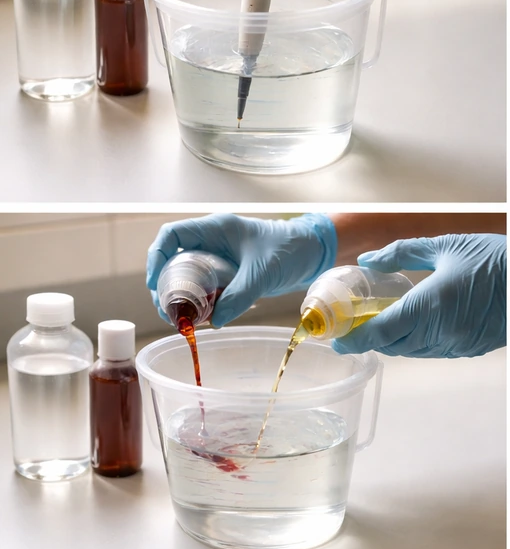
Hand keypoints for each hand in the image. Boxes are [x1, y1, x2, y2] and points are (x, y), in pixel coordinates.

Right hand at [146, 213, 336, 326]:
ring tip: (182, 320)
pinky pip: (207, 286)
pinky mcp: (231, 273)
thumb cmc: (292, 249)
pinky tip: (204, 318)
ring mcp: (222, 257)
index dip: (156, 257)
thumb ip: (239, 296)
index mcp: (216, 228)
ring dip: (182, 297)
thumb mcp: (262, 273)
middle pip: (174, 259)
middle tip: (167, 311)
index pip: (172, 235)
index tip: (155, 284)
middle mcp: (214, 241)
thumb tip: (214, 321)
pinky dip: (202, 302)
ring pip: (189, 275)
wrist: (316, 253)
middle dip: (165, 285)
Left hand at [331, 234, 506, 357]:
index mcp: (430, 306)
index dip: (355, 339)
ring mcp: (456, 344)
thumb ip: (400, 254)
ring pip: (413, 351)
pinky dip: (419, 340)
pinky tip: (419, 322)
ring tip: (387, 319)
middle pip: (393, 346)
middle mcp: (441, 332)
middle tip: (359, 322)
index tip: (339, 339)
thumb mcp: (443, 247)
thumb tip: (368, 260)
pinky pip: (434, 350)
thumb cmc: (492, 257)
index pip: (381, 332)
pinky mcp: (469, 349)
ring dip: (396, 340)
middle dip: (373, 337)